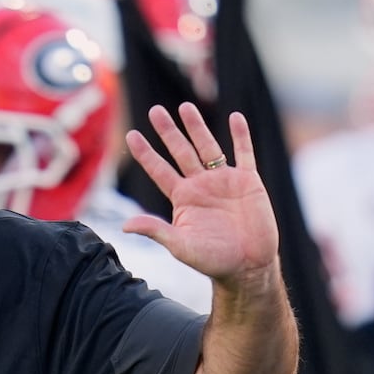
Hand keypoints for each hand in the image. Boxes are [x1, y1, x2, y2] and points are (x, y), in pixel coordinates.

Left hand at [122, 102, 278, 283]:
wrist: (248, 267)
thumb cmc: (212, 260)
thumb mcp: (180, 246)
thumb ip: (156, 230)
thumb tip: (125, 225)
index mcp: (182, 198)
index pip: (159, 170)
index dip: (146, 153)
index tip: (131, 135)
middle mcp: (200, 185)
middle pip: (180, 152)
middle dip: (168, 131)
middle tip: (154, 110)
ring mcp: (224, 181)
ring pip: (208, 147)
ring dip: (197, 127)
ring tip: (185, 106)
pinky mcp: (248, 182)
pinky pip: (244, 153)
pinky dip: (240, 136)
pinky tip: (235, 117)